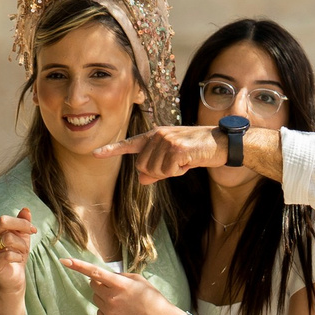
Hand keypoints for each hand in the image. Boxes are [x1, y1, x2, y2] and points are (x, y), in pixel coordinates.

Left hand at [63, 256, 182, 314]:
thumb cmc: (153, 299)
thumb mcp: (139, 281)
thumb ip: (120, 276)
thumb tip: (105, 277)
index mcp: (120, 284)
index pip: (94, 272)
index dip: (78, 266)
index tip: (64, 261)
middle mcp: (112, 298)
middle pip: (93, 285)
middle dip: (99, 283)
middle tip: (114, 287)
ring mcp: (109, 312)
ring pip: (96, 299)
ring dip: (104, 297)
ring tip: (123, 302)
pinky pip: (100, 312)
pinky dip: (107, 310)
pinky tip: (122, 313)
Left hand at [100, 124, 223, 183]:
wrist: (220, 143)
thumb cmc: (196, 151)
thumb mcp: (173, 160)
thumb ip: (155, 169)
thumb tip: (141, 179)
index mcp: (154, 136)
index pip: (129, 144)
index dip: (111, 150)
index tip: (95, 154)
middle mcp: (157, 135)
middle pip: (142, 167)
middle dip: (158, 172)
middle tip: (176, 164)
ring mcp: (167, 140)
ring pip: (154, 171)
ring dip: (170, 172)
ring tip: (184, 160)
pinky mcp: (177, 148)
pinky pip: (168, 171)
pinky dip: (179, 172)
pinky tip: (189, 161)